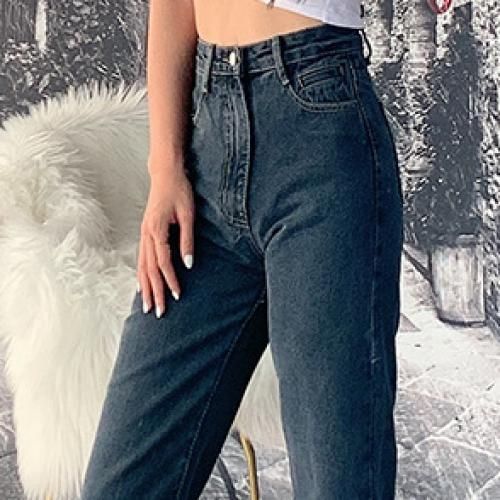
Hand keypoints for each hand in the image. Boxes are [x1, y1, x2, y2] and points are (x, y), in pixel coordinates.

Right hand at [137, 157, 194, 317]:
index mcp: (156, 230)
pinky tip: (142, 284)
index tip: (177, 295)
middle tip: (157, 311)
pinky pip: (141, 258)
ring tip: (146, 305)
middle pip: (149, 269)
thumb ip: (187, 240)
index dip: (170, 280)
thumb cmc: (179, 191)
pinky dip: (141, 274)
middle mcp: (146, 234)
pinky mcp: (145, 232)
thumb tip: (189, 264)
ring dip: (145, 286)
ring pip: (142, 266)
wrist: (165, 173)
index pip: (163, 262)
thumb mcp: (188, 214)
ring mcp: (143, 233)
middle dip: (154, 291)